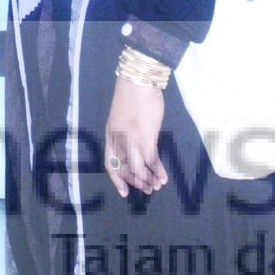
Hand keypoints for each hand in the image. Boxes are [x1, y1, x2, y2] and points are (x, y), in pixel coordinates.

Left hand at [105, 78, 168, 197]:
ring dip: (148, 180)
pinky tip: (164, 178)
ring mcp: (132, 140)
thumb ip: (124, 135)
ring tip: (156, 186)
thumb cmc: (131, 97)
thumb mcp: (120, 118)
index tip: (125, 192)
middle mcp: (119, 141)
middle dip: (136, 182)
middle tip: (146, 189)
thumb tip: (133, 150)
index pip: (110, 164)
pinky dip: (158, 171)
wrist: (138, 82)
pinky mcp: (147, 137)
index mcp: (110, 136)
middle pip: (125, 169)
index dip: (117, 180)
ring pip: (138, 168)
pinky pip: (152, 160)